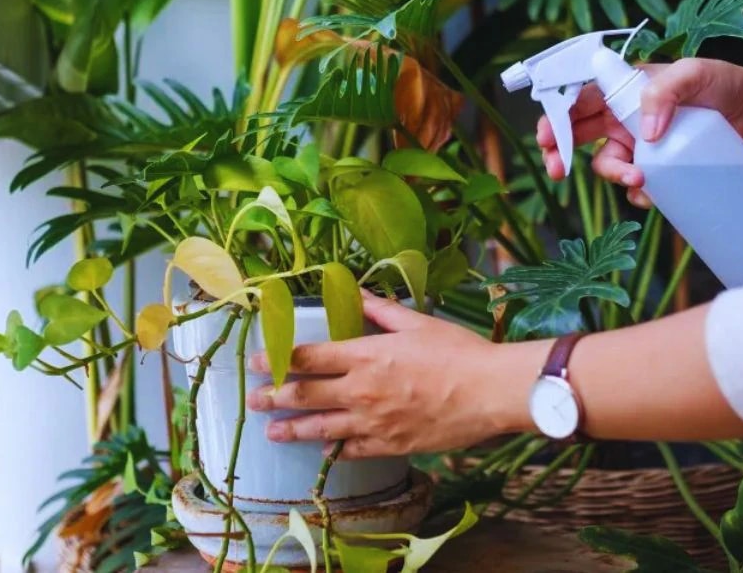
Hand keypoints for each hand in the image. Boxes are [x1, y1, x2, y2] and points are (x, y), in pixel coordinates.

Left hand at [246, 291, 545, 458]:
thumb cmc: (458, 351)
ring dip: (293, 430)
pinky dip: (336, 450)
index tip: (255, 361)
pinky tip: (326, 451)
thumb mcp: (417, 322)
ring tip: (272, 432)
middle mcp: (361, 391)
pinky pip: (354, 450)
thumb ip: (380, 309)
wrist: (490, 391)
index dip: (275, 359)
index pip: (307, 357)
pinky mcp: (392, 445)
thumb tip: (354, 290)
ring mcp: (374, 422)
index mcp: (365, 355)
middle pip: (305, 395)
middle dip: (273, 397)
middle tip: (252, 399)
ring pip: (321, 428)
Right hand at [536, 59, 742, 205]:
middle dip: (559, 152)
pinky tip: (655, 193)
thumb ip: (665, 92)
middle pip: (577, 134)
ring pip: (607, 164)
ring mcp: (639, 145)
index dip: (555, 116)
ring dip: (613, 175)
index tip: (546, 138)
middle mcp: (624, 116)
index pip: (578, 98)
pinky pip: (634, 186)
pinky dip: (638, 193)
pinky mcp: (657, 169)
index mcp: (624, 87)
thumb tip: (645, 133)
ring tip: (639, 181)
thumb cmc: (727, 86)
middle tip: (557, 171)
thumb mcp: (697, 73)